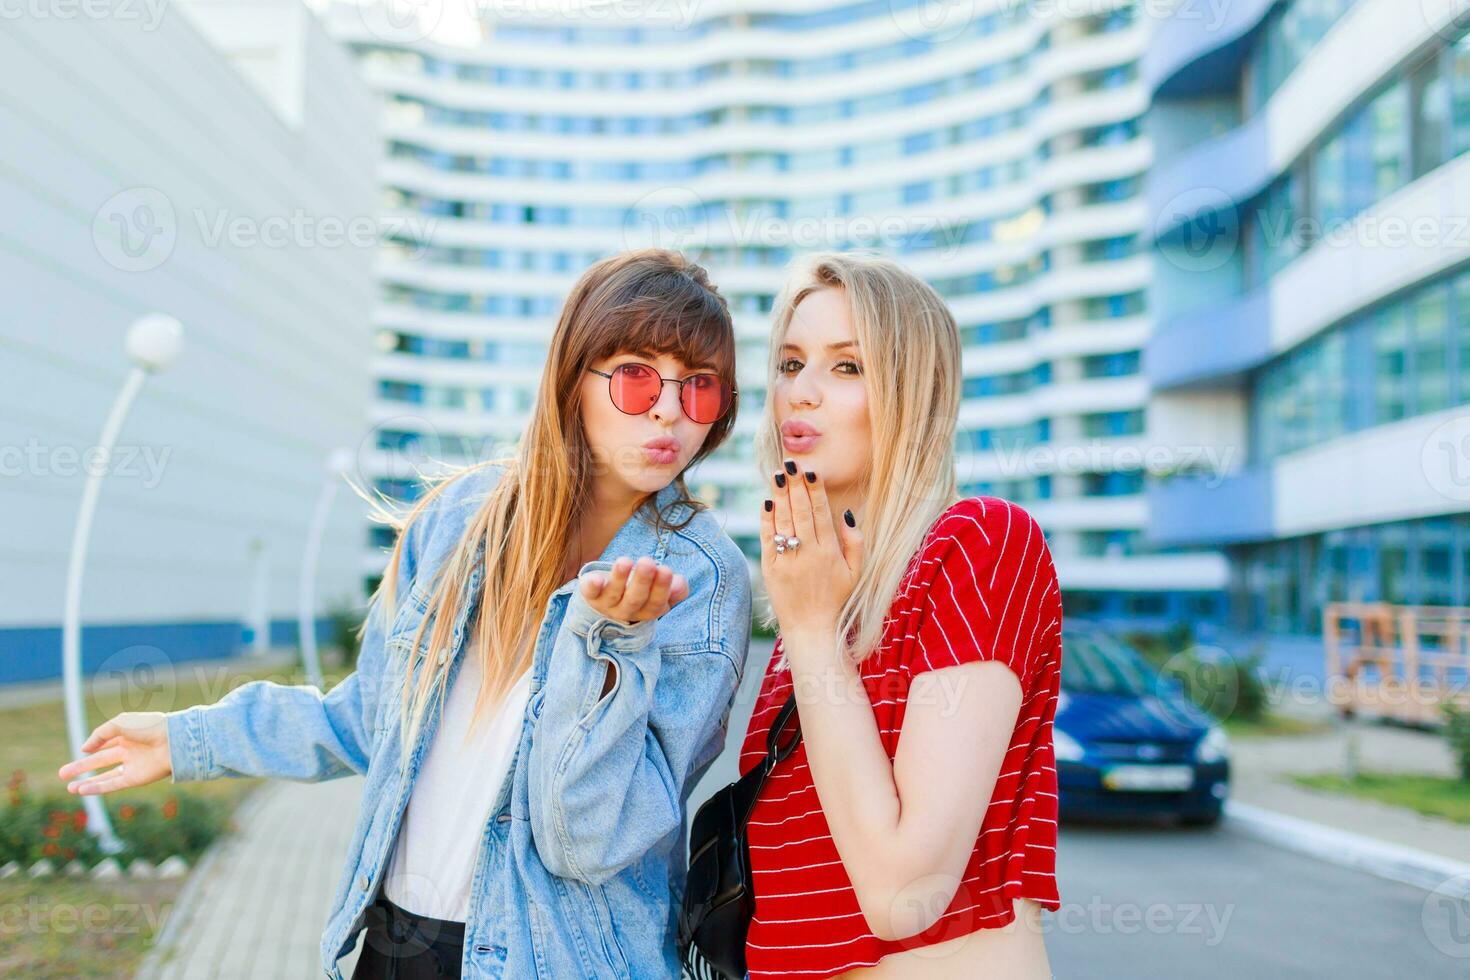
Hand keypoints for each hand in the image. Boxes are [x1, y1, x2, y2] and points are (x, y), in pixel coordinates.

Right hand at [57, 711, 172, 795]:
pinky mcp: (136, 778)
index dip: (93, 746)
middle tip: (62, 773)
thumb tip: (83, 749)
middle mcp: (130, 751)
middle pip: (101, 761)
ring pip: (106, 776)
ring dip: (87, 782)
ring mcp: (132, 765)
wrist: (172, 741)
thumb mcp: (119, 723)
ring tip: (69, 787)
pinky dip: (97, 788)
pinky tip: (82, 790)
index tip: (83, 749)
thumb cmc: (148, 727)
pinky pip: (113, 784)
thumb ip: (99, 735)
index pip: (106, 742)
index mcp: (128, 735)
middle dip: (81, 767)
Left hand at [580, 556, 688, 625]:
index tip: (667, 570)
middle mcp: (626, 611)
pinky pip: (589, 592)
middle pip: (635, 600)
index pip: (656, 604)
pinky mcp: (590, 595)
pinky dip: (591, 586)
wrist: (607, 598)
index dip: (662, 589)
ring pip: (614, 594)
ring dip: (619, 578)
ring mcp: (607, 604)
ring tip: (625, 561)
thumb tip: (679, 582)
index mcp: (647, 611)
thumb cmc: (640, 590)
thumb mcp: (660, 590)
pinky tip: (595, 578)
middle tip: (648, 562)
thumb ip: (675, 587)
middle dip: (642, 581)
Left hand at [761, 461, 864, 643]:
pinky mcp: (771, 568)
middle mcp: (808, 553)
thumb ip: (856, 542)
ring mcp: (788, 560)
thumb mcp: (855, 572)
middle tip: (790, 463)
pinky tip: (767, 500)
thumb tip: (847, 513)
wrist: (811, 628)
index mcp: (830, 552)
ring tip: (776, 474)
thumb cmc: (836, 598)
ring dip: (779, 495)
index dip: (815, 490)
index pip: (821, 513)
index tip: (810, 470)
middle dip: (795, 485)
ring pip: (783, 521)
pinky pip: (768, 538)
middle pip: (800, 512)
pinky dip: (767, 519)